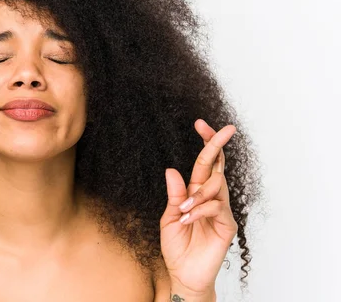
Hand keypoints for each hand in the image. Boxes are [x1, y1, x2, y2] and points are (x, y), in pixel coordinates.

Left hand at [159, 119, 238, 294]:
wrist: (183, 274)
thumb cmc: (176, 247)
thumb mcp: (169, 217)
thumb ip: (174, 195)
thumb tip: (171, 170)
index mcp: (195, 193)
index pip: (204, 163)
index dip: (205, 143)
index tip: (201, 123)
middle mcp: (210, 198)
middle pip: (216, 166)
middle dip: (217, 145)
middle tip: (224, 130)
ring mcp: (221, 211)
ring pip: (216, 186)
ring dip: (198, 194)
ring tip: (183, 210)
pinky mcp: (227, 225)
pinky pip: (217, 207)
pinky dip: (200, 210)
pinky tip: (188, 219)